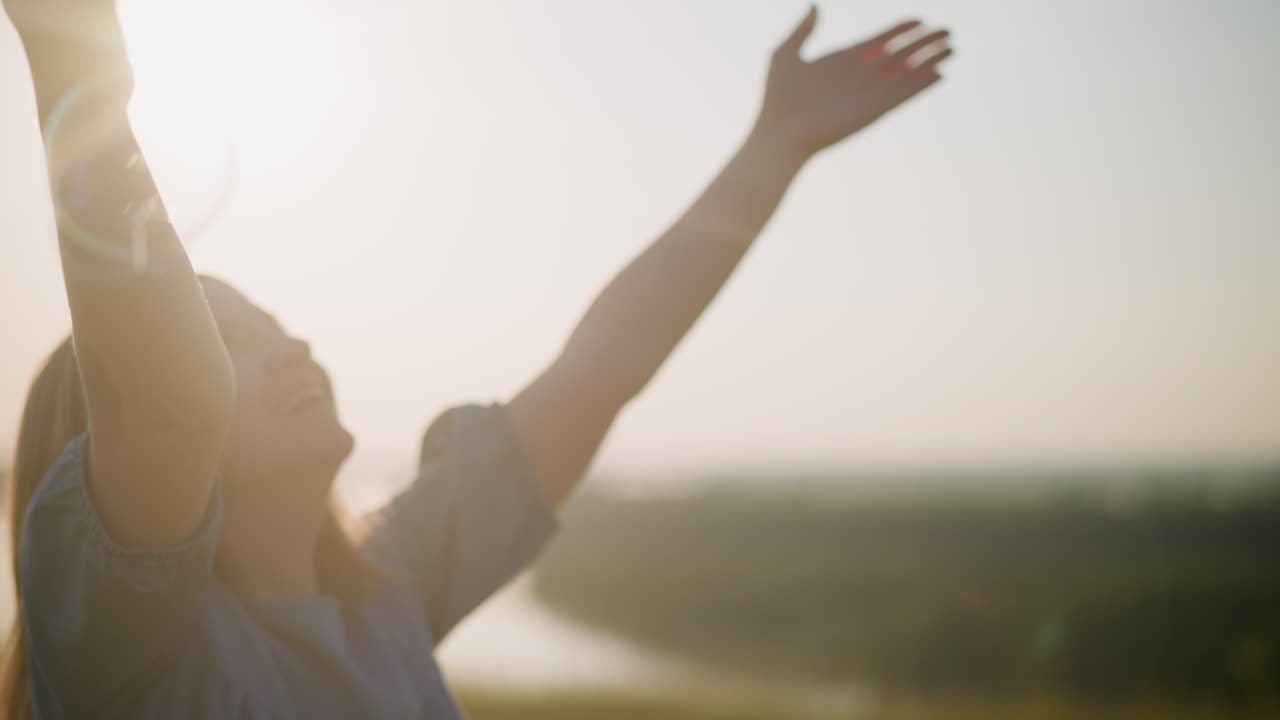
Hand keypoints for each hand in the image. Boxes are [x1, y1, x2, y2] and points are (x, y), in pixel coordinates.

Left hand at [754, 7, 952, 160]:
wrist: (780, 133)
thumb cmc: (777, 98)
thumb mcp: (785, 55)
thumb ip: (802, 30)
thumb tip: (814, 6)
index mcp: (844, 61)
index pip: (880, 41)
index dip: (900, 30)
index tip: (919, 20)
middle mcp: (861, 75)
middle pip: (900, 54)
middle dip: (924, 43)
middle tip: (947, 32)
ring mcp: (870, 92)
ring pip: (907, 72)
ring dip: (930, 60)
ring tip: (952, 48)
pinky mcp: (875, 108)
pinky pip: (903, 93)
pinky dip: (921, 83)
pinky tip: (939, 73)